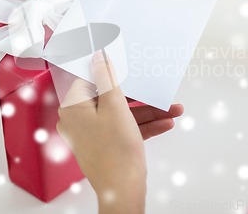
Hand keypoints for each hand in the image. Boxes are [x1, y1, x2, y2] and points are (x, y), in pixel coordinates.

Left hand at [57, 51, 182, 212]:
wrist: (123, 191)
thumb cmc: (115, 151)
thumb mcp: (115, 105)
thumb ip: (107, 78)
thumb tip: (98, 56)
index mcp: (74, 108)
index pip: (90, 80)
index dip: (109, 72)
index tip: (125, 64)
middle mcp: (79, 121)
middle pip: (110, 98)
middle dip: (140, 97)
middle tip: (155, 89)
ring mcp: (93, 135)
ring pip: (122, 115)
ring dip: (148, 112)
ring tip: (173, 109)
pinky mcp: (105, 145)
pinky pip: (124, 129)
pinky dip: (143, 126)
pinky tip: (166, 122)